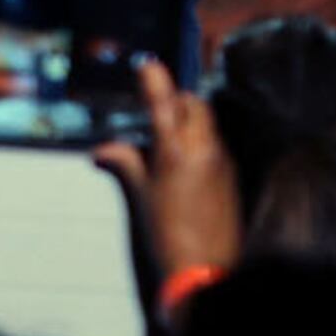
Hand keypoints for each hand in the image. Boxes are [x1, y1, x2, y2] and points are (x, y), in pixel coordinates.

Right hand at [96, 56, 239, 283]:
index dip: (155, 81)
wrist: (204, 270)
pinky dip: (202, 142)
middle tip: (158, 111)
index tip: (147, 65)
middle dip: (177, 100)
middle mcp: (203, 149)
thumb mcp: (142, 198)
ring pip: (207, 124)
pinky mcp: (232, 176)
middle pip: (194, 105)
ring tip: (169, 140)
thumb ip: (126, 164)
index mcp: (176, 152)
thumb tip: (103, 149)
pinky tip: (188, 163)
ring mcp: (222, 161)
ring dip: (190, 121)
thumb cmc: (167, 235)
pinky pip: (217, 145)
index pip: (165, 104)